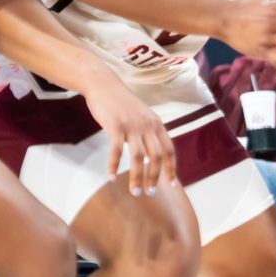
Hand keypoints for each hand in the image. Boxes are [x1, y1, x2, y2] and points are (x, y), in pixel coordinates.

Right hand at [82, 71, 175, 195]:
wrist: (104, 84)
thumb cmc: (121, 103)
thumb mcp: (142, 115)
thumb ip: (148, 132)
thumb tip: (152, 155)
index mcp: (156, 123)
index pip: (169, 150)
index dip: (171, 169)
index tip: (172, 185)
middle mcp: (147, 125)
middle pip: (156, 156)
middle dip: (154, 177)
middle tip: (149, 192)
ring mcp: (131, 125)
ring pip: (138, 157)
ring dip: (137, 177)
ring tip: (134, 191)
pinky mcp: (115, 125)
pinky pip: (116, 150)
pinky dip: (113, 165)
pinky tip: (110, 177)